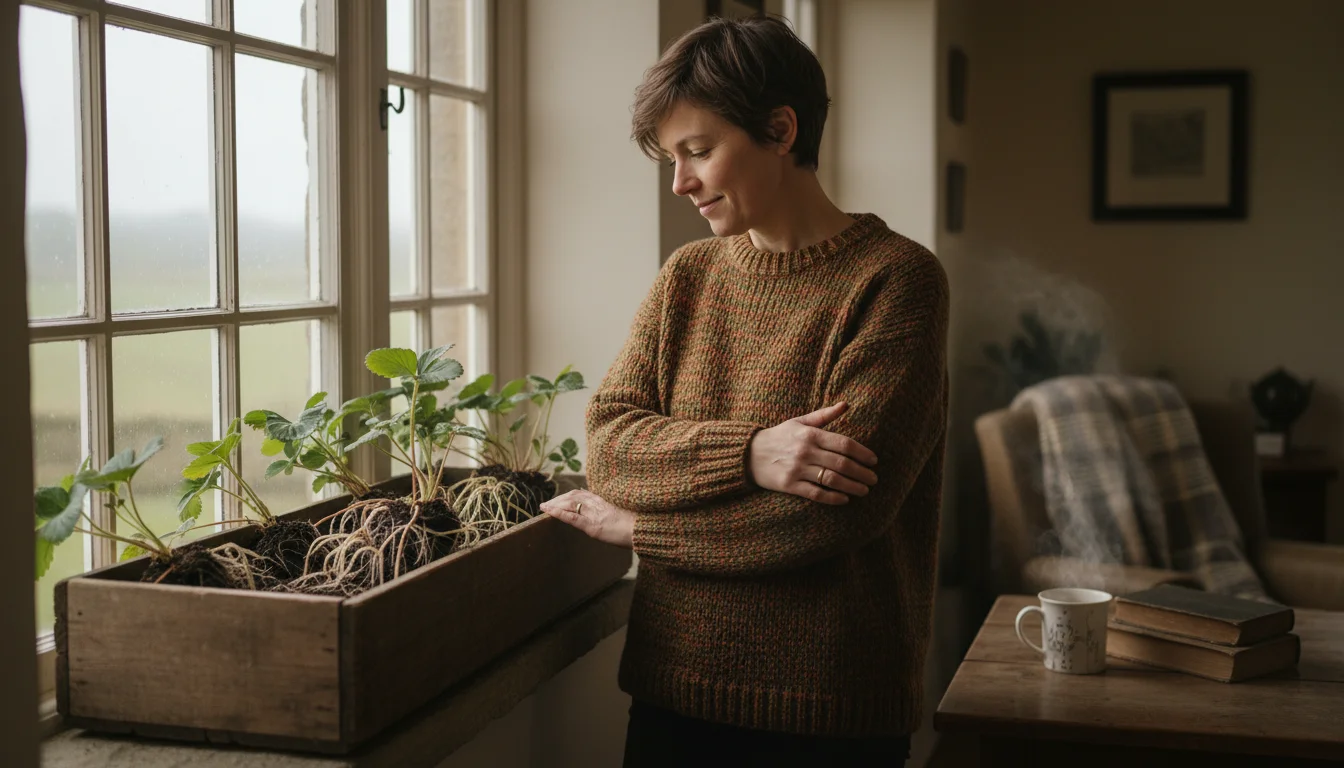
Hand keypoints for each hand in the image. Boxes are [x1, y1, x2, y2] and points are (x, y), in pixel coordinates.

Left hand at [540, 490, 634, 548]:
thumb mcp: (624, 515)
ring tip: (544, 507)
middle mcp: (598, 504)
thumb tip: (609, 517)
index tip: (561, 498)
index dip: (570, 495)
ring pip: (570, 504)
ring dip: (555, 505)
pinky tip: (548, 512)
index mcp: (606, 502)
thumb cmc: (639, 526)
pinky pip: (571, 517)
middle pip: (574, 497)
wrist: (646, 530)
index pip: (583, 494)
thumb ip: (614, 513)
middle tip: (548, 504)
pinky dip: (558, 513)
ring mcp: (595, 514)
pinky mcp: (593, 526)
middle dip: (559, 499)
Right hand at [747, 401, 878, 504]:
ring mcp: (797, 469)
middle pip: (841, 463)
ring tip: (864, 491)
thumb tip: (846, 405)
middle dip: (861, 473)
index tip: (874, 461)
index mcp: (810, 434)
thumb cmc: (779, 436)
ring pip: (831, 479)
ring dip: (852, 487)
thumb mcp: (799, 422)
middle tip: (874, 479)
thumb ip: (824, 415)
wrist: (748, 454)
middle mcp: (805, 451)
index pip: (844, 444)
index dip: (863, 453)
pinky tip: (844, 499)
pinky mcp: (789, 485)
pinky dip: (832, 498)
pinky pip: (815, 493)